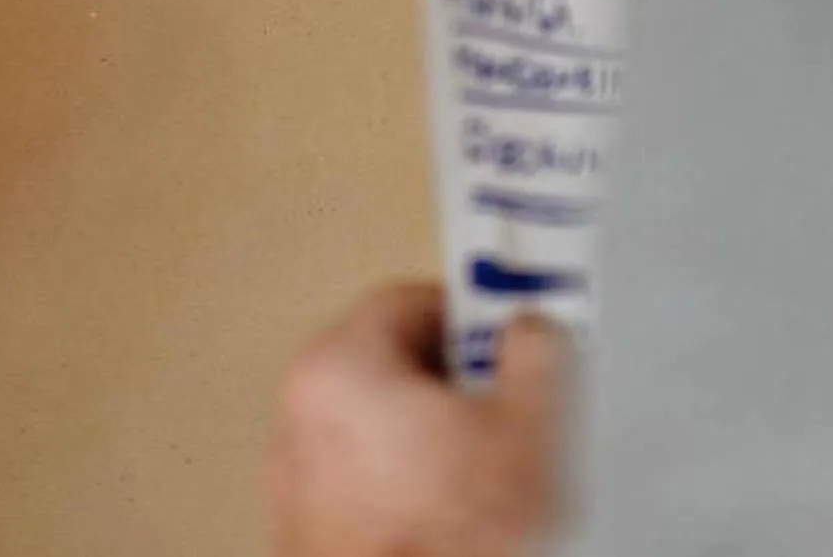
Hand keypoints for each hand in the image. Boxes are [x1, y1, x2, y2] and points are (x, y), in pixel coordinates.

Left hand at [268, 286, 567, 556]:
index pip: (408, 300)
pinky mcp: (306, 524)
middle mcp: (302, 408)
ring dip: (430, 439)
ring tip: (483, 477)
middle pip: (389, 362)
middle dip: (453, 384)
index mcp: (340, 363)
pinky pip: (363, 479)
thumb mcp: (526, 429)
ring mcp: (296, 471)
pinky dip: (403, 486)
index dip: (469, 317)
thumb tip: (531, 329)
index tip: (503, 342)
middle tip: (503, 413)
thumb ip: (535, 354)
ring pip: (377, 425)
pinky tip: (447, 519)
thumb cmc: (447, 538)